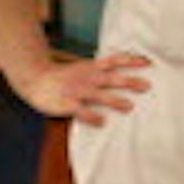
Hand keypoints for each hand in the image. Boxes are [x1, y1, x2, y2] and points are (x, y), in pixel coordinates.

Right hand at [10, 53, 151, 124]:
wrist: (36, 78)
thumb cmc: (63, 76)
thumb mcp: (83, 67)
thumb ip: (100, 70)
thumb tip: (121, 74)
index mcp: (91, 67)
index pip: (115, 61)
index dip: (131, 61)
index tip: (148, 62)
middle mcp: (87, 77)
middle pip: (111, 78)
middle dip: (129, 81)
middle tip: (147, 86)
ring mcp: (77, 90)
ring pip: (99, 95)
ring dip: (114, 100)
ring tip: (129, 107)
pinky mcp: (67, 103)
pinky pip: (81, 110)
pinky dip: (92, 116)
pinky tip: (102, 122)